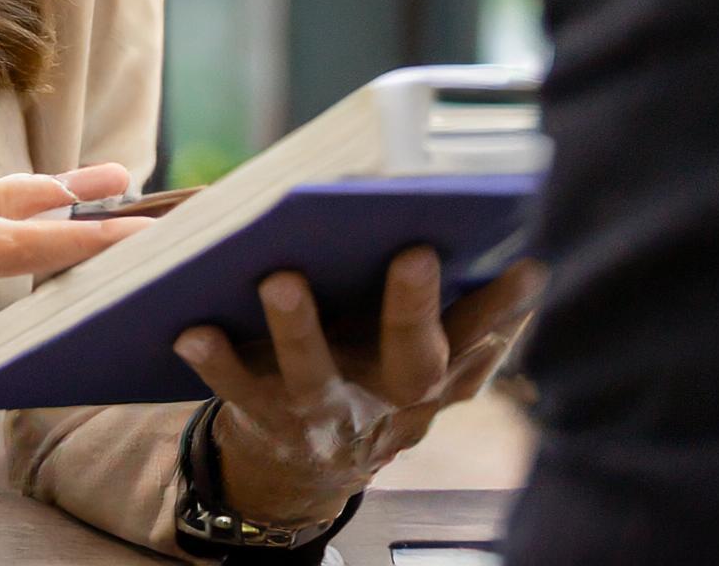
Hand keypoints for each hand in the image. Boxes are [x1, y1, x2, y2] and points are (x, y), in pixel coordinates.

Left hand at [171, 249, 545, 526]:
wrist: (305, 469)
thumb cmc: (365, 376)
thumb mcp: (419, 361)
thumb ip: (454, 318)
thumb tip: (500, 250)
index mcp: (431, 372)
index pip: (479, 334)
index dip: (507, 305)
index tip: (527, 261)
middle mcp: (388, 396)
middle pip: (412, 359)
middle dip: (415, 308)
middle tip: (415, 253)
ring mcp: (328, 411)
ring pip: (316, 376)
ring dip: (300, 329)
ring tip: (281, 279)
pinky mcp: (268, 418)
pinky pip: (236, 390)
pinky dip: (215, 361)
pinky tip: (190, 327)